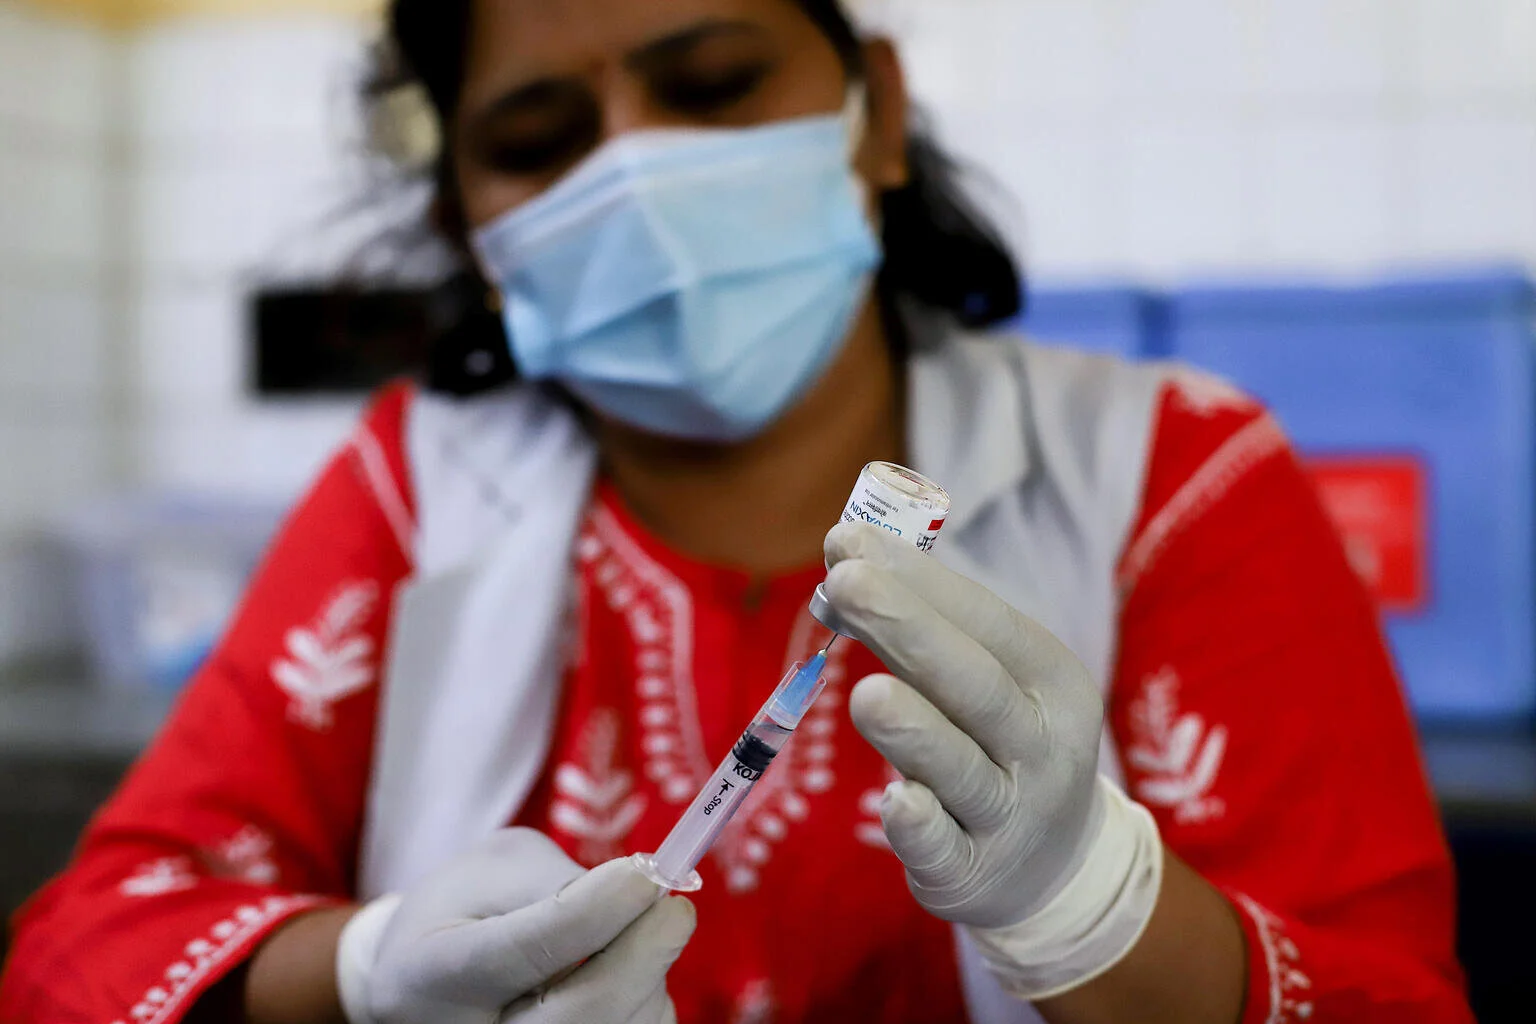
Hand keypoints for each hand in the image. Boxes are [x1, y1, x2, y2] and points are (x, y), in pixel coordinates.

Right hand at [340, 829, 694, 1023]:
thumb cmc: (462, 912)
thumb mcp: (489, 870)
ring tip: (629, 937)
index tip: (646, 874)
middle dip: (647, 952)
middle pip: (587, 1011)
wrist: (420, 984)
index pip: (531, 948)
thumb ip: (552, 876)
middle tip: (675, 908)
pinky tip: (625, 974)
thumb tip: (633, 891)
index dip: (598, 909)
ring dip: (650, 974)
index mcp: (437, 972)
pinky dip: (647, 1002)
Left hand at [821, 524, 1160, 996]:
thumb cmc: (997, 742)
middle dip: (909, 628)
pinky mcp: (970, 871)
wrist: (1052, 865)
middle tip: (846, 581)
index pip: (984, 620)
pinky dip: (919, 823)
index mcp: (1050, 679)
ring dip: (913, 729)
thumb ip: (925, 631)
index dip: (917, 579)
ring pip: (959, 767)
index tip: (847, 540)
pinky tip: (893, 801)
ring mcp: (1011, 813)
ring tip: (864, 693)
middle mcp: (1042, 744)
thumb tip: (846, 556)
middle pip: (974, 684)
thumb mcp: (989, 681)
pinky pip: (941, 846)